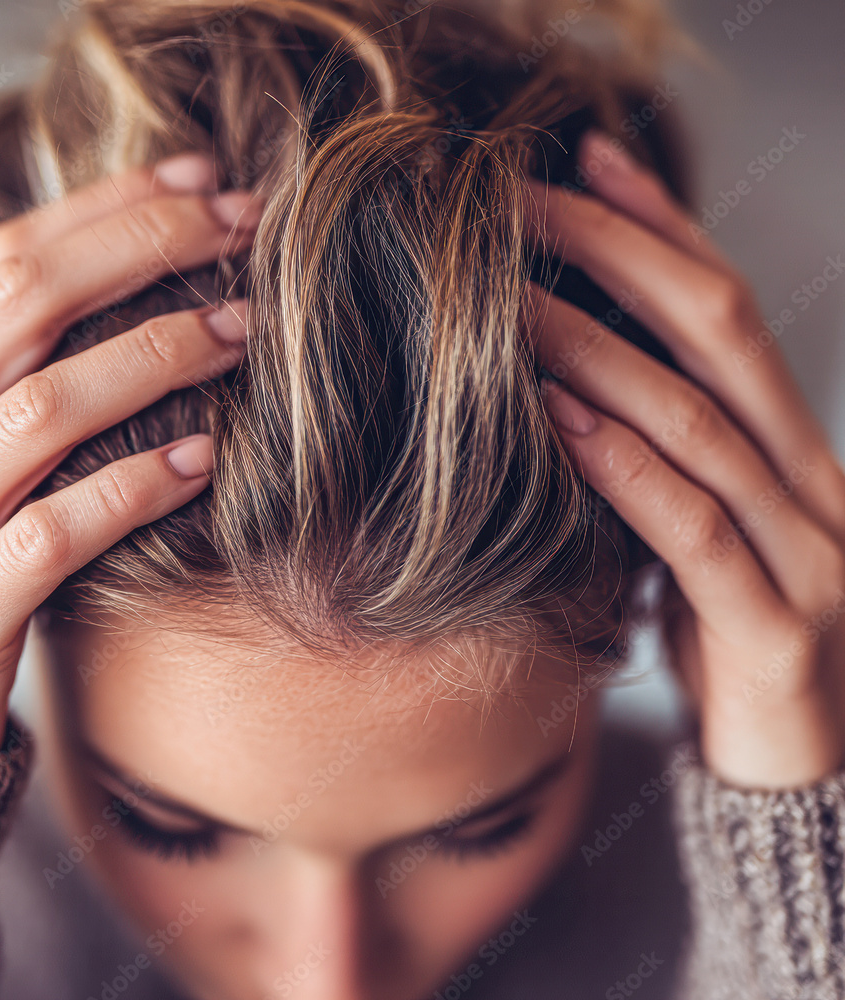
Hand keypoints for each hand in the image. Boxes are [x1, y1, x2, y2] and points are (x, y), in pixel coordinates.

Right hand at [0, 153, 263, 755]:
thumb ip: (21, 392)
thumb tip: (133, 311)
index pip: (3, 263)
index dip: (104, 209)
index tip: (201, 180)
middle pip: (21, 306)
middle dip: (139, 251)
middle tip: (241, 229)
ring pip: (38, 412)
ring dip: (151, 361)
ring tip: (240, 334)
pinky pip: (51, 536)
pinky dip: (131, 491)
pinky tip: (203, 464)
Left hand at [525, 130, 844, 788]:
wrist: (796, 774)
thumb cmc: (728, 641)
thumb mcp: (696, 532)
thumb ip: (657, 459)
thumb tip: (561, 384)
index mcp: (791, 451)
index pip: (728, 309)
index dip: (662, 224)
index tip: (583, 162)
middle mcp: (813, 481)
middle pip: (721, 333)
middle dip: (622, 252)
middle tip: (523, 202)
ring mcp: (809, 553)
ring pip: (699, 421)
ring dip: (598, 351)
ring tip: (508, 302)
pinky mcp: (777, 631)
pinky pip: (693, 530)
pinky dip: (622, 468)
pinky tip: (556, 421)